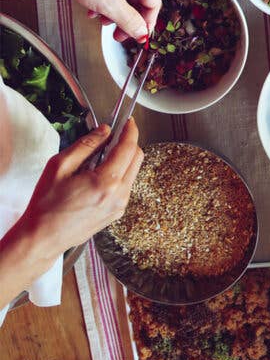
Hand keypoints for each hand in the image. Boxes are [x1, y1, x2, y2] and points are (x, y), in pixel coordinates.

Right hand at [23, 121, 143, 259]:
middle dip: (128, 143)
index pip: (128, 148)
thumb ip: (86, 145)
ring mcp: (120, 205)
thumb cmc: (46, 205)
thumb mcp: (60, 166)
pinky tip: (97, 176)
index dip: (130, 130)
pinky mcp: (117, 212)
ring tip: (96, 160)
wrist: (42, 237)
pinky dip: (118, 175)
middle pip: (137, 158)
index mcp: (106, 182)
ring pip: (133, 172)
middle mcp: (119, 195)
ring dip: (122, 160)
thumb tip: (104, 131)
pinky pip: (125, 186)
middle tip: (111, 137)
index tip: (129, 121)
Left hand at [51, 0, 159, 42]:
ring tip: (102, 18)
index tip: (139, 35)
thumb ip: (129, 22)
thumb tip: (141, 32)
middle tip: (119, 32)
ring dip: (113, 10)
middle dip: (125, 18)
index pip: (153, 4)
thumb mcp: (109, 4)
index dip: (146, 23)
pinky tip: (94, 6)